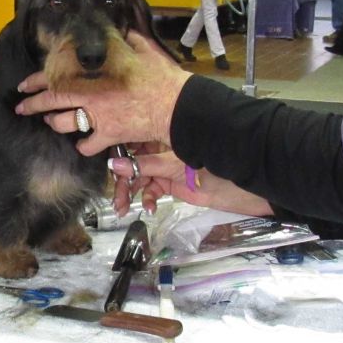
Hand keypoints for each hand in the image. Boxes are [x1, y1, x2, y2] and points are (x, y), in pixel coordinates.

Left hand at [15, 32, 192, 155]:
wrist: (177, 105)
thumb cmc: (162, 77)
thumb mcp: (145, 51)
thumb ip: (130, 41)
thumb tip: (126, 30)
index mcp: (95, 73)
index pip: (57, 74)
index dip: (36, 80)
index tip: (24, 84)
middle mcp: (90, 95)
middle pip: (52, 101)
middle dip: (32, 105)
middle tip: (21, 108)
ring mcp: (97, 117)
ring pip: (64, 124)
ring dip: (55, 123)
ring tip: (52, 122)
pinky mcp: (108, 135)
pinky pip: (87, 146)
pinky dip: (84, 147)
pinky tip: (85, 145)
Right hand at [108, 151, 273, 217]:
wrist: (239, 183)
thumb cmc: (210, 162)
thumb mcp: (174, 163)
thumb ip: (146, 165)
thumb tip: (114, 165)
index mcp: (159, 134)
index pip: (131, 142)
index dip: (116, 154)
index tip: (103, 167)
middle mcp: (158, 148)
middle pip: (131, 164)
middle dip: (121, 182)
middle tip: (115, 199)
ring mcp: (164, 167)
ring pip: (139, 179)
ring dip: (130, 193)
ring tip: (123, 208)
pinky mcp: (170, 183)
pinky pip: (151, 190)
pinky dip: (147, 199)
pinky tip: (148, 207)